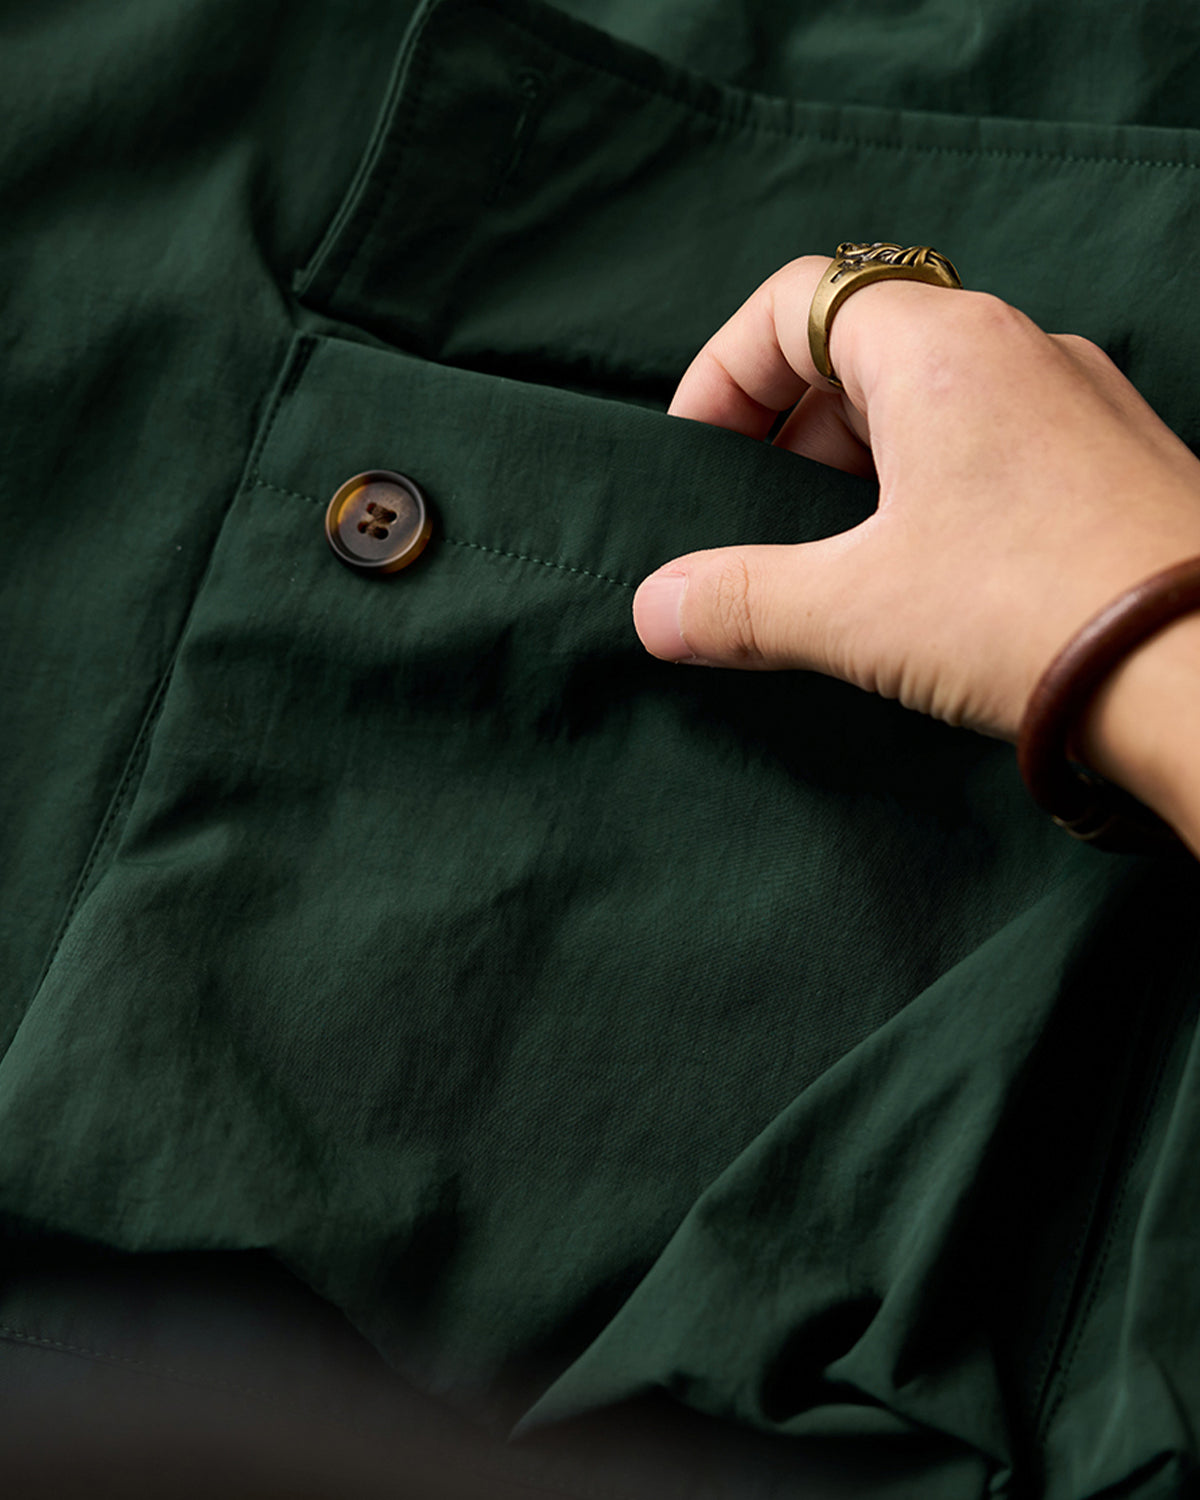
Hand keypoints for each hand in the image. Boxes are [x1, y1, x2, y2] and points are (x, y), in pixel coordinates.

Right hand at [633, 257, 1199, 749]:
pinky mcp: (1112, 463)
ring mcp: (1075, 401)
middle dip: (784, 436)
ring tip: (832, 565)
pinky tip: (924, 581)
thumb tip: (655, 610)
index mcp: (938, 345)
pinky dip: (930, 492)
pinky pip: (992, 445)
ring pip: (929, 402)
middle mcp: (1015, 347)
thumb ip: (740, 600)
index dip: (719, 376)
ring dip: (857, 471)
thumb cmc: (1032, 613)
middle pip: (856, 352)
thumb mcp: (855, 610)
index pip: (791, 303)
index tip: (695, 462)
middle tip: (753, 526)